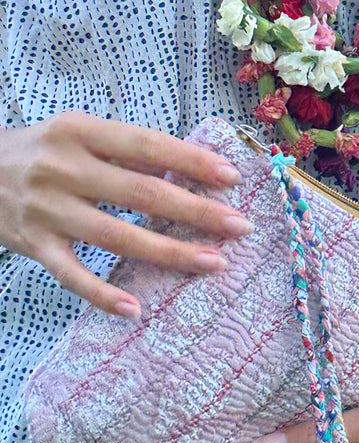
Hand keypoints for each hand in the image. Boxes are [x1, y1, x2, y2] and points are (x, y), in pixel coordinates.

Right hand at [0, 112, 253, 315]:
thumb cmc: (42, 152)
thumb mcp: (80, 134)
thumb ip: (128, 150)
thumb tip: (188, 169)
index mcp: (81, 132)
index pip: (146, 146)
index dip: (191, 162)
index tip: (232, 178)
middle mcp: (63, 169)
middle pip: (141, 193)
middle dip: (196, 211)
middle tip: (239, 226)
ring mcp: (48, 210)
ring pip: (117, 237)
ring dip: (170, 252)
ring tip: (213, 261)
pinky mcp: (34, 245)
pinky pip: (73, 275)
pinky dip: (103, 295)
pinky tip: (135, 310)